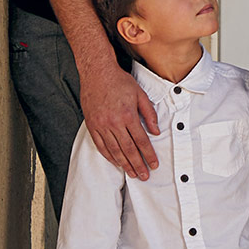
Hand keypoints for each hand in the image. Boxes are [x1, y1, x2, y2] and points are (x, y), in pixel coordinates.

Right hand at [80, 50, 160, 179]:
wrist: (97, 72)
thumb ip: (149, 113)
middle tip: (144, 176)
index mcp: (128, 115)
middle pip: (128, 149)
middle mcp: (114, 123)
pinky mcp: (92, 125)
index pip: (141, 141)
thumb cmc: (119, 81)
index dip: (148, 155)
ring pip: (114, 150)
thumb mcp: (140, 93)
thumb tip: (156, 131)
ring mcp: (101, 125)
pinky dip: (109, 156)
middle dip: (137, 165)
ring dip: (124, 164)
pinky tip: (116, 162)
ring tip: (132, 174)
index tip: (154, 165)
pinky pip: (101, 145)